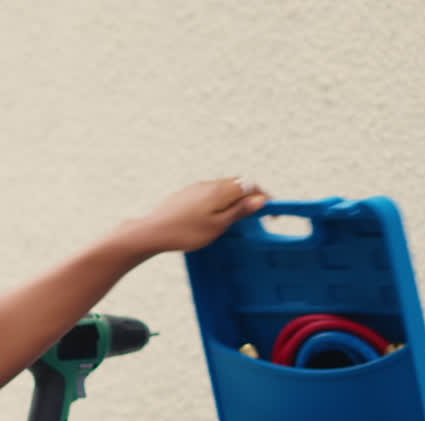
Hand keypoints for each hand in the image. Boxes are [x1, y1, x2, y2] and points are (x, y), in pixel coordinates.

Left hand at [126, 177, 268, 253]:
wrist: (152, 231)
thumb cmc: (186, 233)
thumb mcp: (218, 226)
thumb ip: (239, 211)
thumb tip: (260, 199)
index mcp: (221, 190)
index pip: (251, 186)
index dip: (265, 197)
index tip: (272, 213)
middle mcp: (210, 184)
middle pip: (238, 184)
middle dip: (251, 196)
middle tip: (258, 215)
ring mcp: (196, 188)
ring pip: (223, 188)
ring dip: (235, 198)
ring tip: (239, 217)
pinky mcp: (186, 194)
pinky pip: (210, 193)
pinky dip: (221, 201)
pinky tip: (216, 215)